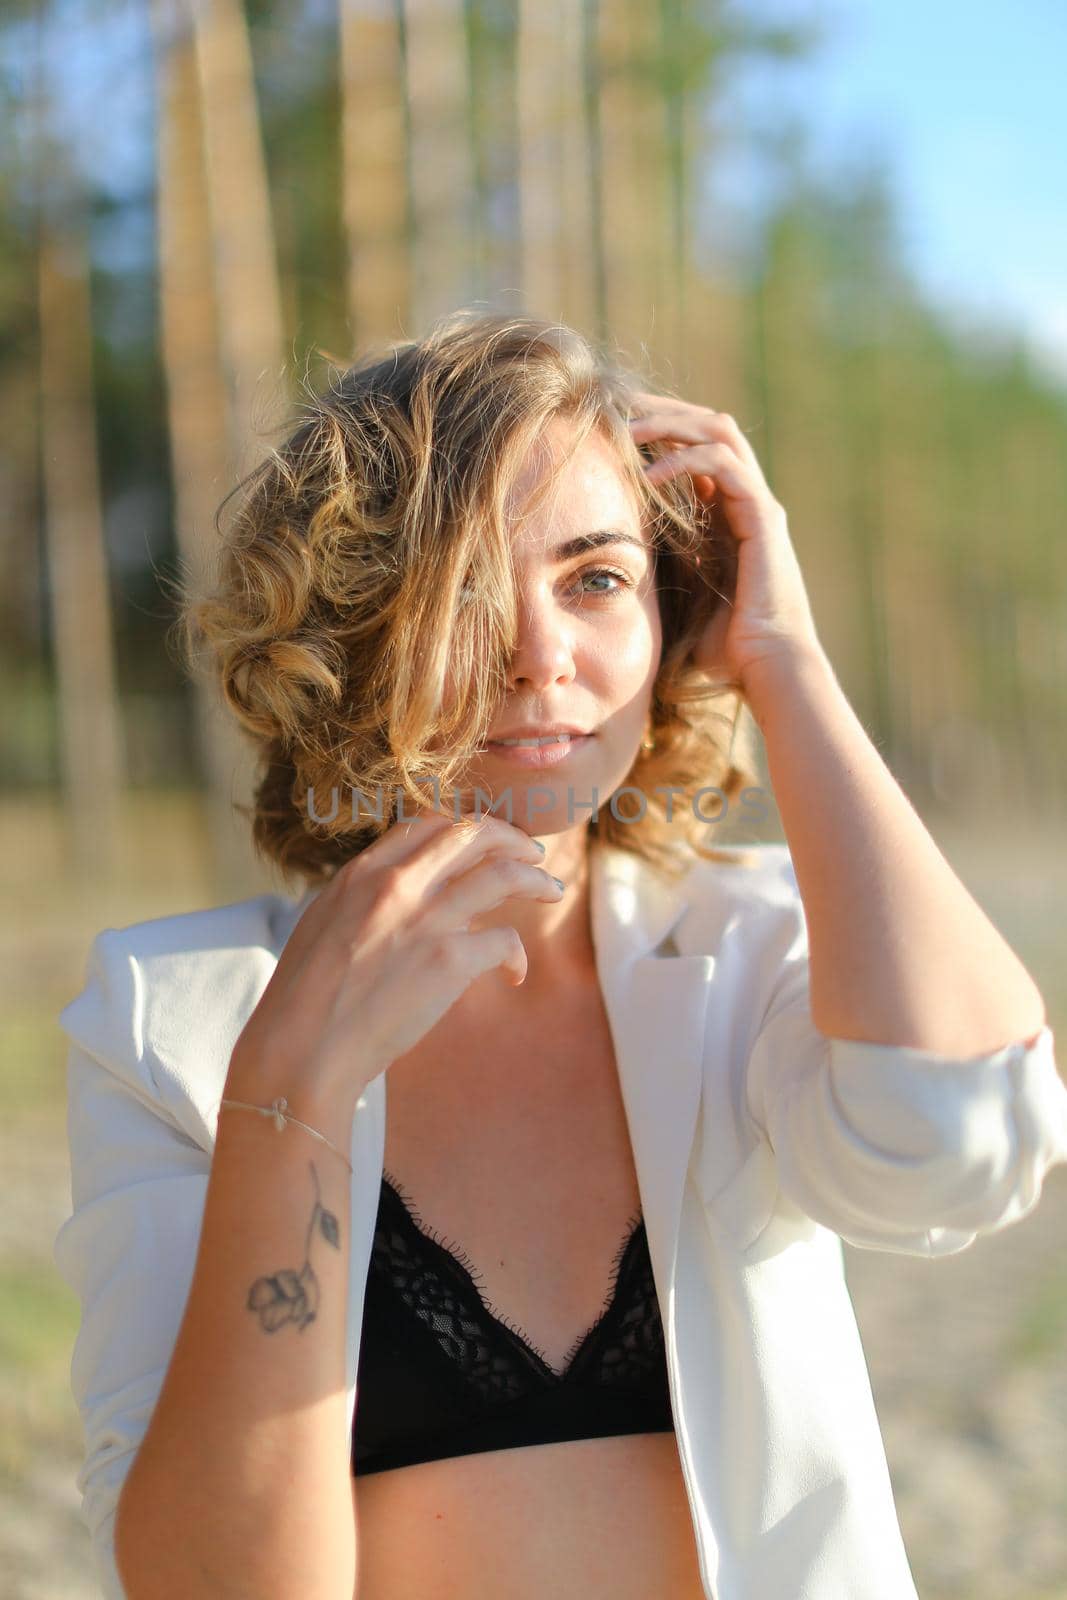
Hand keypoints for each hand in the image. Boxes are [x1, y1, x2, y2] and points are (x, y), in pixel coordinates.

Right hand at [228, 812, 561, 1116]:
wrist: (302, 1050)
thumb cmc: (304, 1001)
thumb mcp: (323, 923)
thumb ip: (364, 898)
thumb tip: (400, 895)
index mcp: (361, 872)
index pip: (427, 824)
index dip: (464, 828)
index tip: (485, 841)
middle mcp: (396, 884)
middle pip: (472, 833)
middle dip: (511, 838)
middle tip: (533, 854)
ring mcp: (426, 919)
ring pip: (503, 873)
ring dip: (535, 880)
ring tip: (552, 891)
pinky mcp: (449, 960)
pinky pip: (505, 940)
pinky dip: (516, 956)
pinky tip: (515, 974)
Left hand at [627, 393, 821, 689]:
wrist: (768, 672)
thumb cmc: (725, 651)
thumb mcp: (680, 600)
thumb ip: (659, 573)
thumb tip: (606, 571)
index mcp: (730, 515)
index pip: (697, 448)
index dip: (660, 430)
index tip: (613, 427)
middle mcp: (748, 501)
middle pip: (709, 425)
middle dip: (663, 410)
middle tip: (617, 406)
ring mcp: (759, 505)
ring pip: (718, 432)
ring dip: (671, 423)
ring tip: (627, 430)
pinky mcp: (763, 517)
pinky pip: (723, 465)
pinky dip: (684, 460)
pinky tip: (647, 476)